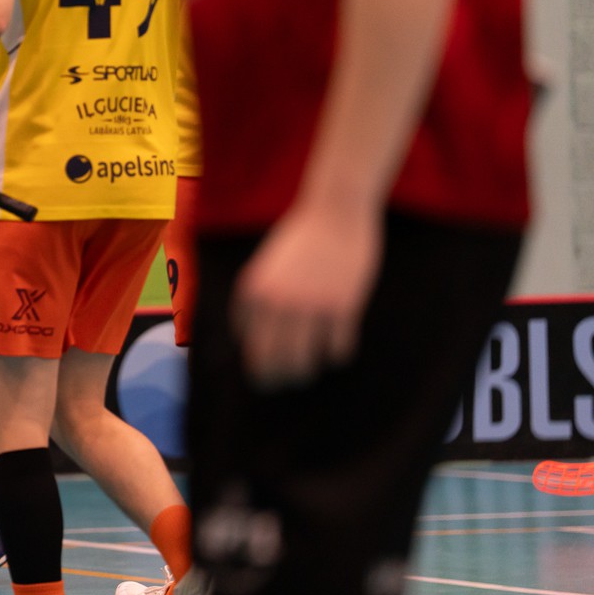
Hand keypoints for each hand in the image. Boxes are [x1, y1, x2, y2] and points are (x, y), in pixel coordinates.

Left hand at [232, 200, 382, 387]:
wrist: (335, 211)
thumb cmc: (298, 240)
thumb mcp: (263, 267)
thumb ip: (255, 301)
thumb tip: (250, 341)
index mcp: (253, 293)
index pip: (250, 345)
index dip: (258, 364)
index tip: (265, 373)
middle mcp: (278, 303)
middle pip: (273, 362)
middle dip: (276, 378)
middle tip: (283, 383)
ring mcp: (312, 306)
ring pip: (305, 363)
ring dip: (306, 371)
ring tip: (307, 371)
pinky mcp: (343, 307)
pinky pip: (338, 349)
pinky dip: (337, 353)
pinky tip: (337, 348)